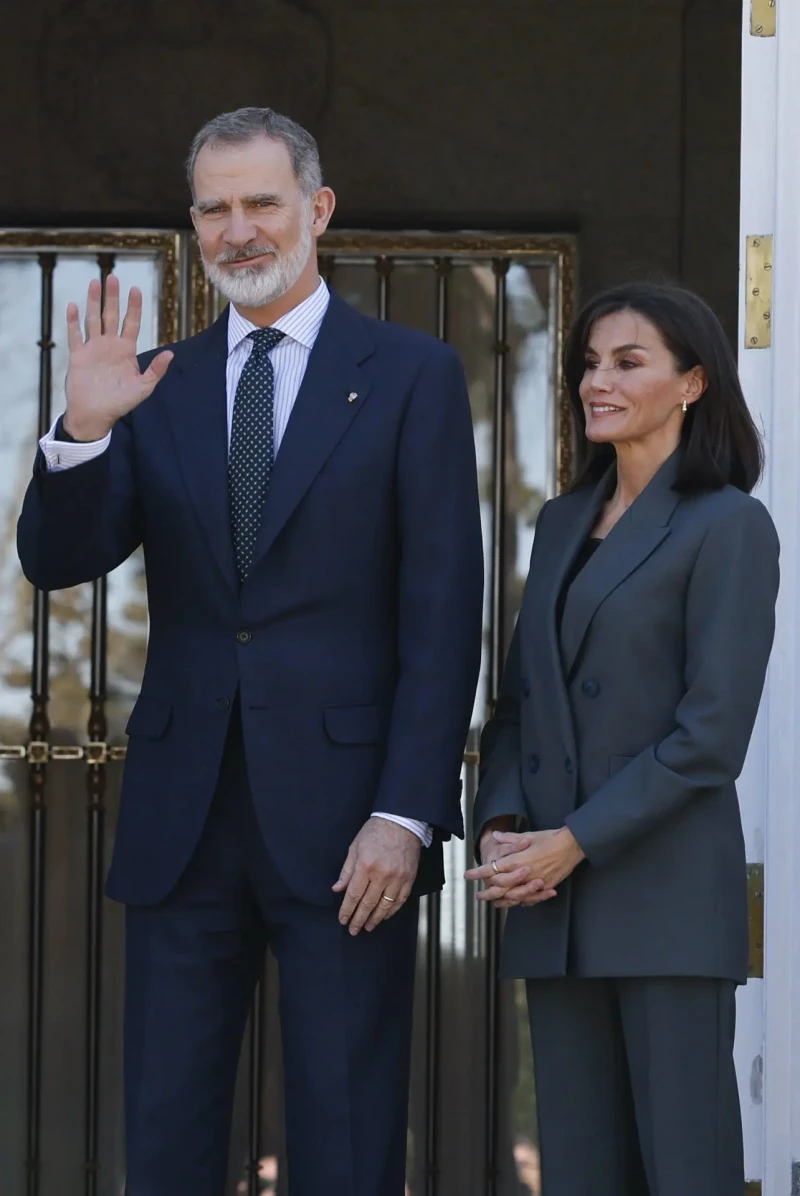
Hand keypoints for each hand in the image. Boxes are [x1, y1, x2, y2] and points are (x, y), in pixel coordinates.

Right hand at [63, 275, 173, 441]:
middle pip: (111, 315)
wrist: (95, 415)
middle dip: (112, 297)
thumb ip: (156, 370)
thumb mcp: (143, 387)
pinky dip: (73, 321)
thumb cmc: (120, 403)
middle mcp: (110, 345)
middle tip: (113, 278)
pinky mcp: (78, 355)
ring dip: (93, 302)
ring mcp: (93, 348)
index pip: (131, 323)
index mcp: (126, 350)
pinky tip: (73, 305)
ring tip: (95, 283)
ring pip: (93, 319)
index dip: (133, 306)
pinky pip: (75, 335)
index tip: (135, 289)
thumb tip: (171, 354)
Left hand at [333, 818, 421, 934]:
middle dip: (359, 919)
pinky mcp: (409, 878)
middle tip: (353, 930)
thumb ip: (346, 871)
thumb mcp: (355, 847)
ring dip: (375, 919)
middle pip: (368, 904)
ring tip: (368, 927)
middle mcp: (382, 874)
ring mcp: (398, 878)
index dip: (347, 910)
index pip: (354, 895)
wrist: (401, 821)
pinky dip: (392, 911)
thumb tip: (337, 889)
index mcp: (365, 866)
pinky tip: (385, 916)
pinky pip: (400, 900)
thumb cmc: (376, 831)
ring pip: (385, 906)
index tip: (342, 920)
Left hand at [467, 816, 549, 905]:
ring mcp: (536, 882)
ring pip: (514, 896)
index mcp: (518, 860)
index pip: (493, 868)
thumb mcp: (528, 835)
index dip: (479, 872)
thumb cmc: (550, 838)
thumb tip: (495, 835)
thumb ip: (510, 838)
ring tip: (494, 903)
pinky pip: (531, 898)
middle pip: (501, 887)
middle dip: (487, 892)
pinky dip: (521, 901)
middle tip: (478, 895)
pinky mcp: (546, 887)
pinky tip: (516, 903)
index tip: (468, 875)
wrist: (572, 845)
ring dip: (503, 900)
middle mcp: (525, 874)